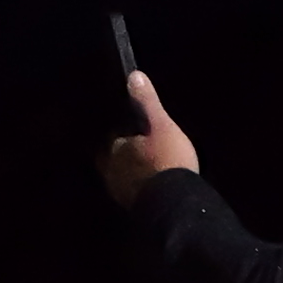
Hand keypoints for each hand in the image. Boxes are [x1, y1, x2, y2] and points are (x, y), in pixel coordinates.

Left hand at [98, 72, 200, 207]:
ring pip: (121, 177)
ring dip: (132, 173)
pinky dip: (140, 189)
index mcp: (113, 148)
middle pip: (113, 158)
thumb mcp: (160, 125)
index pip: (112, 137)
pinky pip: (133, 193)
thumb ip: (146, 101)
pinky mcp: (132, 207)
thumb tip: (133, 75)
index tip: (136, 133)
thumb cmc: (166, 160)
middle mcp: (110, 170)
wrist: (173, 204)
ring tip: (150, 169)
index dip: (124, 134)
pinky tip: (153, 188)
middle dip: (125, 154)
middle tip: (144, 151)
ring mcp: (119, 191)